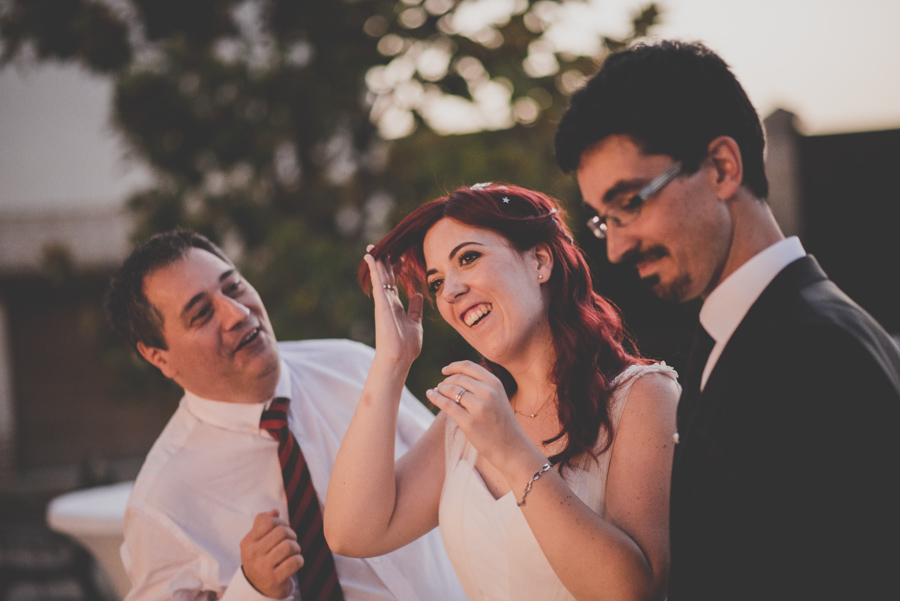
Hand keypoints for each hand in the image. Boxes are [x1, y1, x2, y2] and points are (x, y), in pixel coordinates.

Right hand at [240, 510, 302, 598]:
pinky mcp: (274, 579)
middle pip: (282, 532)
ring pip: (289, 546)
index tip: (284, 530)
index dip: (282, 522)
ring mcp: (262, 568)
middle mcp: (252, 554)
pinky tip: (295, 563)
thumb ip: (262, 523)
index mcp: (247, 542)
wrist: (259, 588)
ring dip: (296, 548)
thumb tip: (274, 511)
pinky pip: (295, 562)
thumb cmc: (261, 558)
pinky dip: (299, 560)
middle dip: (291, 535)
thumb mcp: (256, 541)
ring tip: (293, 552)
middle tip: (291, 542)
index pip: (270, 522)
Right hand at [364, 246, 423, 367]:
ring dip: (377, 261)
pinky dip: (374, 269)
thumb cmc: (407, 346)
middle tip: (387, 246)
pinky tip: (370, 257)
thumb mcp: (415, 323)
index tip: (401, 257)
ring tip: (374, 246)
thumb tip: (418, 294)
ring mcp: (383, 302)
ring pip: (380, 276)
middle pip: (386, 276)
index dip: (397, 268)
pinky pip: (377, 282)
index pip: (394, 282)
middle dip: (386, 261)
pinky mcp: (381, 303)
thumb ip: (415, 309)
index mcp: (395, 306)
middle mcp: (387, 302)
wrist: (399, 358)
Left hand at [426, 361, 538, 473]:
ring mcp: (478, 407)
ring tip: (436, 392)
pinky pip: (446, 404)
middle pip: (458, 378)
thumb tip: (453, 377)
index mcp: (495, 383)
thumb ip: (482, 386)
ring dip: (440, 389)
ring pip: (451, 390)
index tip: (444, 370)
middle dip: (446, 381)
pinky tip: (430, 394)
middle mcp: (488, 392)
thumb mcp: (498, 397)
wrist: (511, 447)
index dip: (453, 366)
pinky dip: (435, 397)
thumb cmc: (501, 423)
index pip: (468, 366)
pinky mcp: (469, 422)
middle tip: (440, 386)